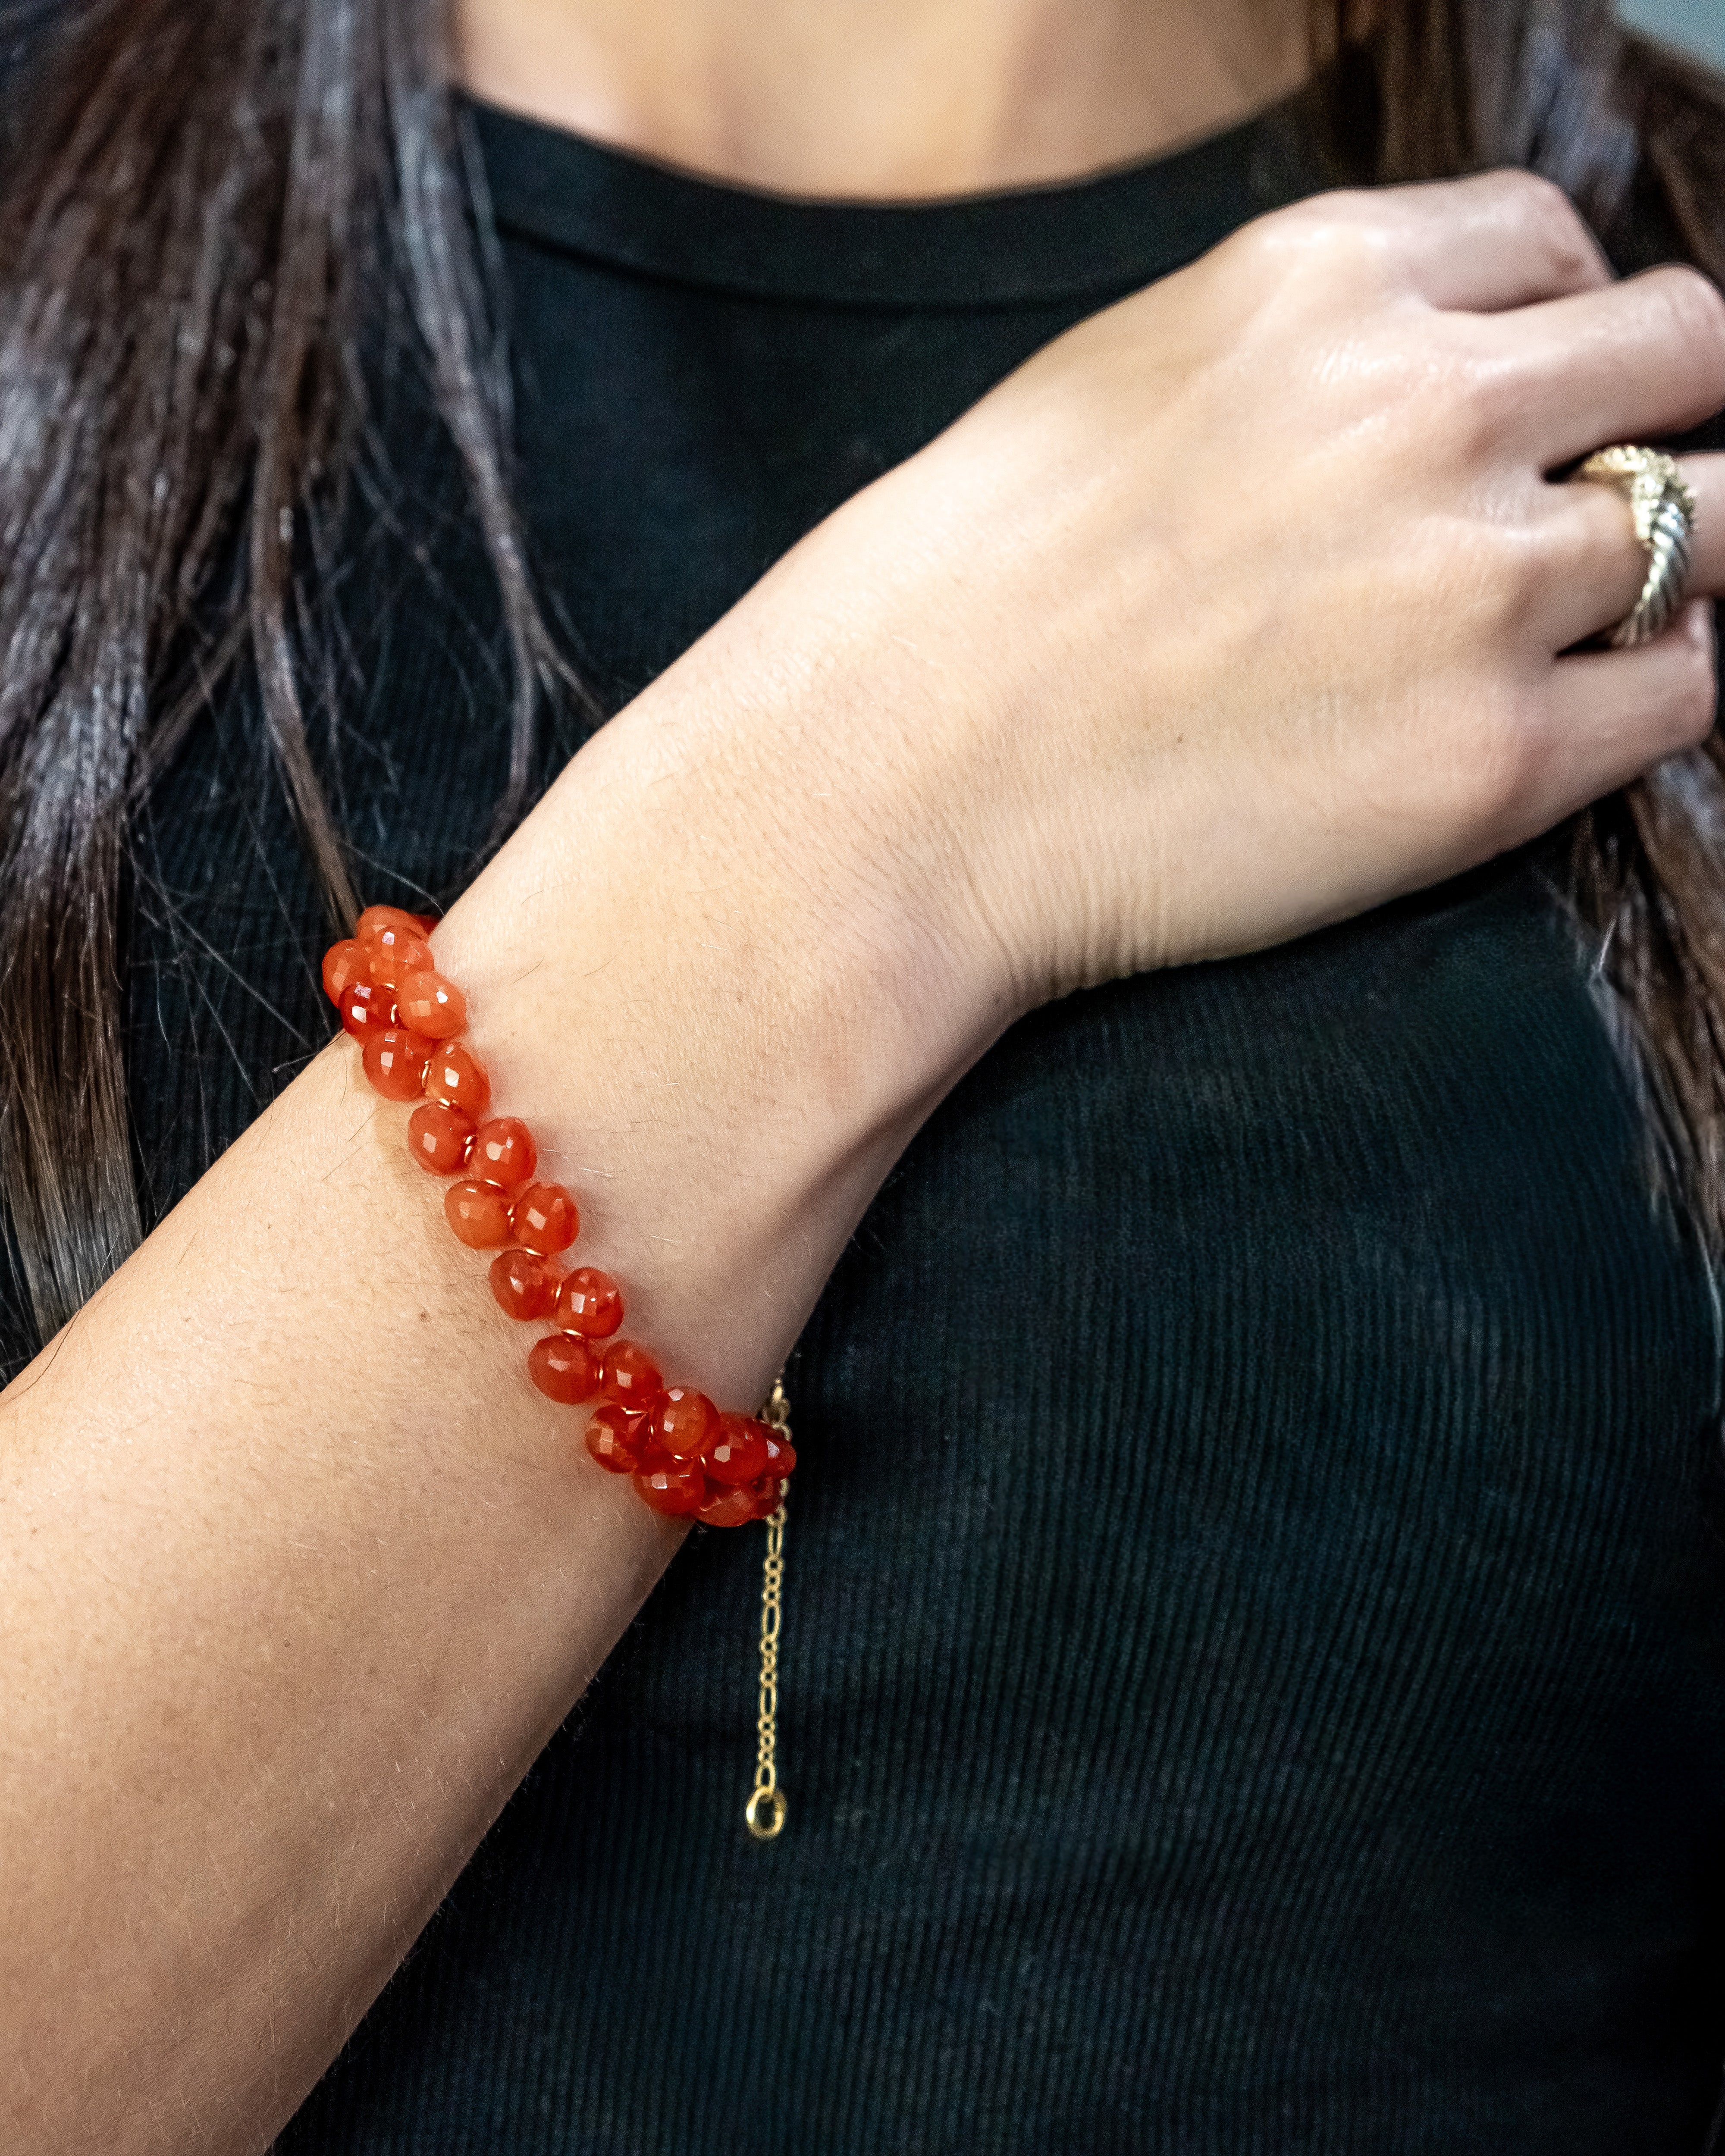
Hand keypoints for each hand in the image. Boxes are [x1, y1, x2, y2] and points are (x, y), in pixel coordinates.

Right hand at [714, 171, 1724, 1015]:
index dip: (1555, 336)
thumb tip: (1435, 382)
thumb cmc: (961, 605)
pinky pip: (1683, 693)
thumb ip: (1302, 359)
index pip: (1553, 247)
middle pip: (1681, 354)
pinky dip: (1647, 693)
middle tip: (1572, 516)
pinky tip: (1557, 718)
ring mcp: (1473, 583)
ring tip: (1562, 633)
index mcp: (1322, 282)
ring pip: (1707, 527)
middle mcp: (1427, 403)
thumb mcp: (1121, 384)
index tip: (1524, 413)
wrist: (885, 794)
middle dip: (1644, 425)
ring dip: (1656, 569)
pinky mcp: (1491, 759)